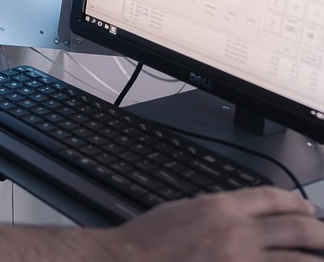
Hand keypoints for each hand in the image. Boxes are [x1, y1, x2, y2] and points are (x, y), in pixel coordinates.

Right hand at [109, 187, 323, 260]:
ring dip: (314, 259)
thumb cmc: (147, 242)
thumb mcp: (181, 212)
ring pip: (297, 260)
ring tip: (319, 257)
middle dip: (319, 233)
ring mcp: (242, 261)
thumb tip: (237, 215)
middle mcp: (238, 232)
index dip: (296, 203)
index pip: (273, 198)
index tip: (306, 210)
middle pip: (297, 228)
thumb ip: (214, 212)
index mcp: (221, 208)